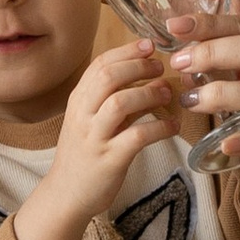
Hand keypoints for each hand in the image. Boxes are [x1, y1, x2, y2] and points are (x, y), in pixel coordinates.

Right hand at [11, 39, 176, 239]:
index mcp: (78, 100)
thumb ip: (113, 98)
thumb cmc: (85, 153)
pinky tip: (172, 126)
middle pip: (109, 77)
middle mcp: (83, 115)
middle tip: (161, 68)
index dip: (127, 51)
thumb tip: (149, 75)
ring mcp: (94, 138)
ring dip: (150, 94)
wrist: (66, 195)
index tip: (149, 45)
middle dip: (139, 66)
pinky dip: (159, 127)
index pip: (100, 64)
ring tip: (168, 95)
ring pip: (121, 103)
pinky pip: (137, 136)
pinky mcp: (110, 160)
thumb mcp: (91, 120)